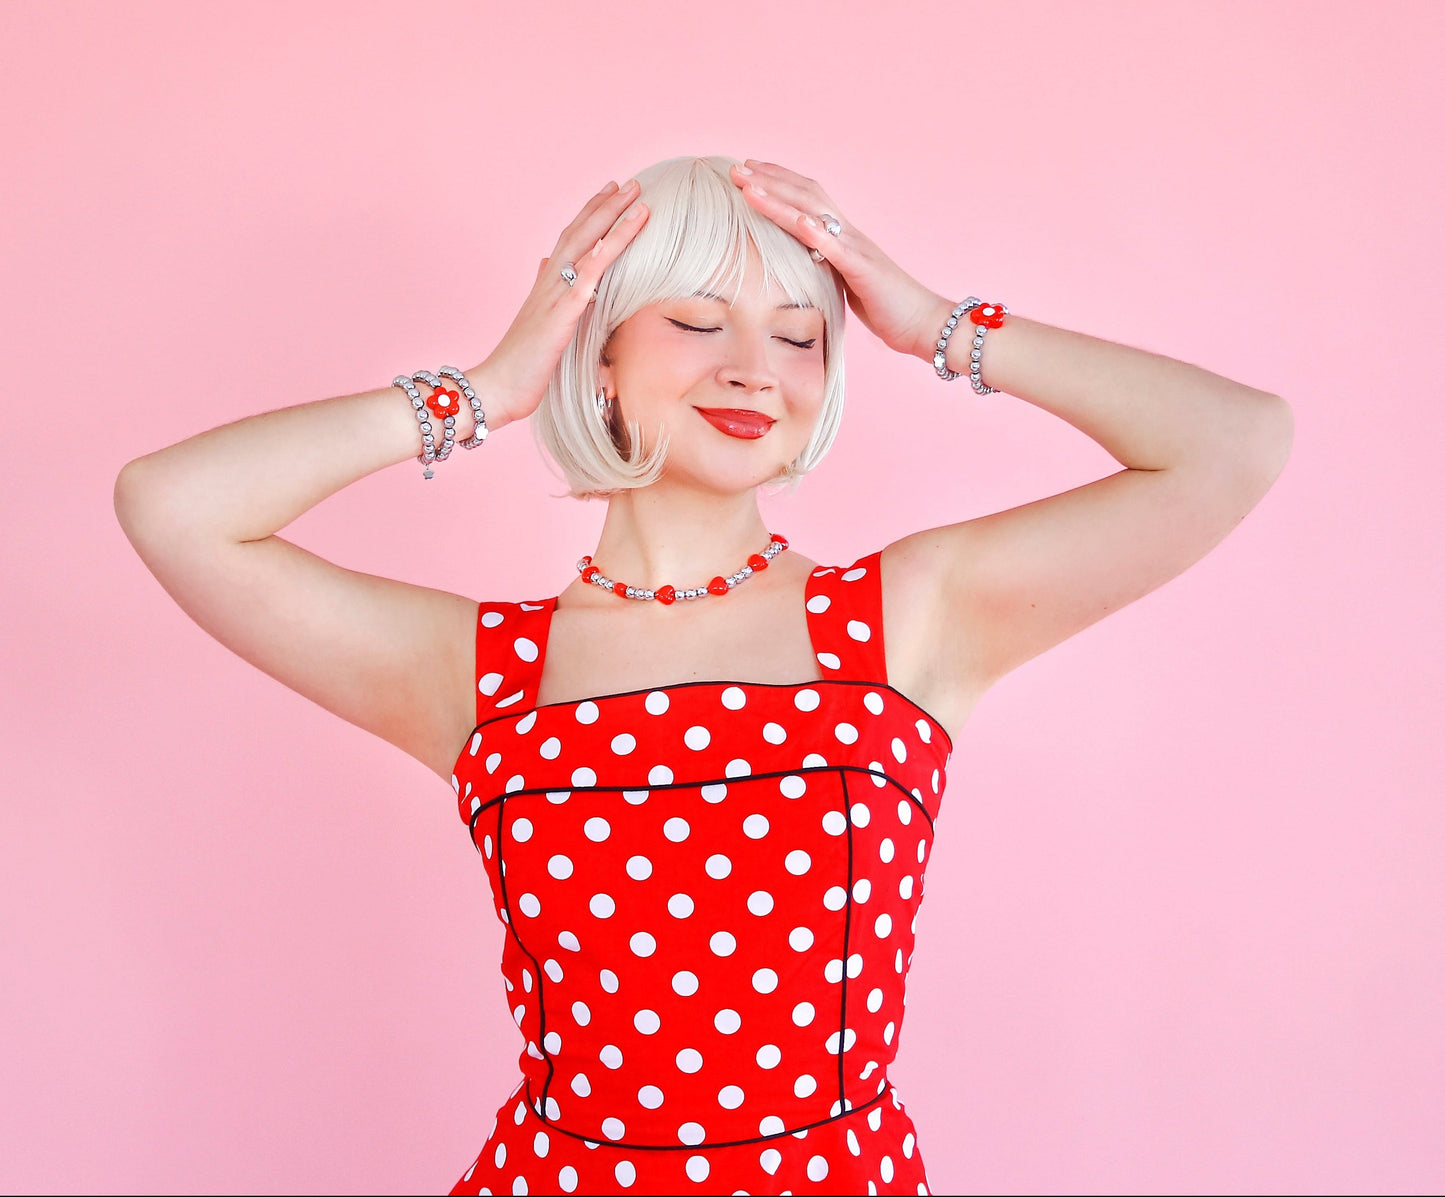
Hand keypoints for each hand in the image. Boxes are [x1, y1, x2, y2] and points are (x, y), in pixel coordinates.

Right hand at [472, 178, 649, 426]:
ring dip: (612, 216)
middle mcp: (547, 282)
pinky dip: (613, 245)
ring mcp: (554, 294)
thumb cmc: (518, 367)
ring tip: (635, 195)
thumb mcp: (536, 327)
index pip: (568, 242)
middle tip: (628, 183)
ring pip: (586, 243)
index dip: (589, 217)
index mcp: (543, 287)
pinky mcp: (563, 311)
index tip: (608, 196)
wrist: (497, 387)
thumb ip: (543, 294)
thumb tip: (544, 266)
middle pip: (578, 232)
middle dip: (604, 206)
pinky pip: (592, 270)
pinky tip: (631, 229)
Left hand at [728, 159, 946, 362]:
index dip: (778, 183)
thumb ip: (827, 268)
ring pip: (814, 214)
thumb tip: (804, 265)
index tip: (749, 173)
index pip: (807, 199)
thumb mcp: (847, 284)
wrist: (924, 322)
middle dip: (769, 180)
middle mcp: (848, 234)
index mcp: (842, 238)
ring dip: (779, 198)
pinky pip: (837, 247)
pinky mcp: (863, 270)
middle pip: (805, 196)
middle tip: (737, 168)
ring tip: (750, 186)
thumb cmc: (887, 307)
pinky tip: (795, 218)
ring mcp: (856, 248)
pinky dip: (815, 230)